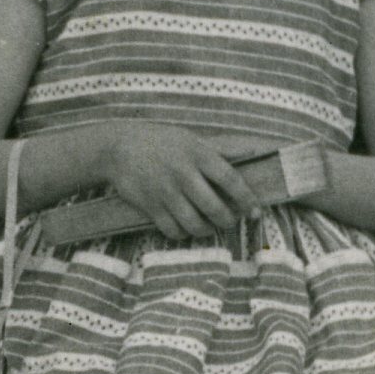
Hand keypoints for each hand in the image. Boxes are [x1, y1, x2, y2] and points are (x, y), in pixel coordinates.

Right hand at [101, 123, 255, 240]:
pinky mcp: (150, 206)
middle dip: (228, 220)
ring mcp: (166, 192)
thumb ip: (222, 148)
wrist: (119, 148)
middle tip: (230, 221)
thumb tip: (255, 148)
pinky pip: (173, 230)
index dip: (247, 199)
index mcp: (198, 154)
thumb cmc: (161, 142)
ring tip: (209, 227)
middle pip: (215, 208)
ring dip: (207, 230)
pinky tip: (186, 228)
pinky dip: (183, 234)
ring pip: (195, 224)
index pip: (231, 180)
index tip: (255, 212)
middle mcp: (184, 174)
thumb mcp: (191, 139)